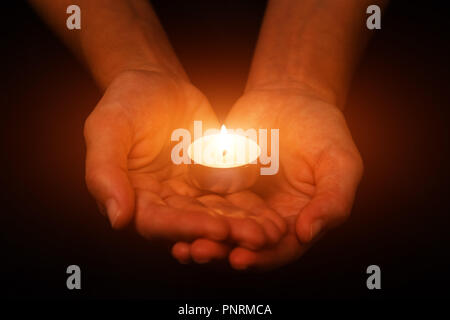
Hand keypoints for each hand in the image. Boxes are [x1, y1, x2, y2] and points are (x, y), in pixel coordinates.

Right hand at [84, 70, 285, 248]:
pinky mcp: (212, 181)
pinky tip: (273, 216)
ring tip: (271, 232)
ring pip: (217, 214)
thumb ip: (104, 173)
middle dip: (225, 232)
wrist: (155, 83)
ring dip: (244, 226)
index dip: (187, 227)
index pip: (158, 222)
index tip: (217, 229)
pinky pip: (232, 197)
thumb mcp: (107, 129)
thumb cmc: (124, 103)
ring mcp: (189, 193)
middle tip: (256, 238)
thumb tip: (118, 219)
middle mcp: (163, 202)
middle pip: (194, 224)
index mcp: (134, 197)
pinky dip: (252, 208)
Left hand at [171, 87, 362, 268]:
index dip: (261, 257)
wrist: (290, 97)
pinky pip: (201, 201)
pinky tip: (171, 214)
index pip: (279, 250)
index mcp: (297, 221)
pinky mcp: (219, 184)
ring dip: (199, 238)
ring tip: (180, 244)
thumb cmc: (322, 130)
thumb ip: (333, 200)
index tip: (239, 258)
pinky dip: (188, 211)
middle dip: (220, 252)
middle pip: (242, 245)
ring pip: (218, 228)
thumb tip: (308, 234)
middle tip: (198, 252)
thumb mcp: (340, 163)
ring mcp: (241, 202)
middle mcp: (267, 218)